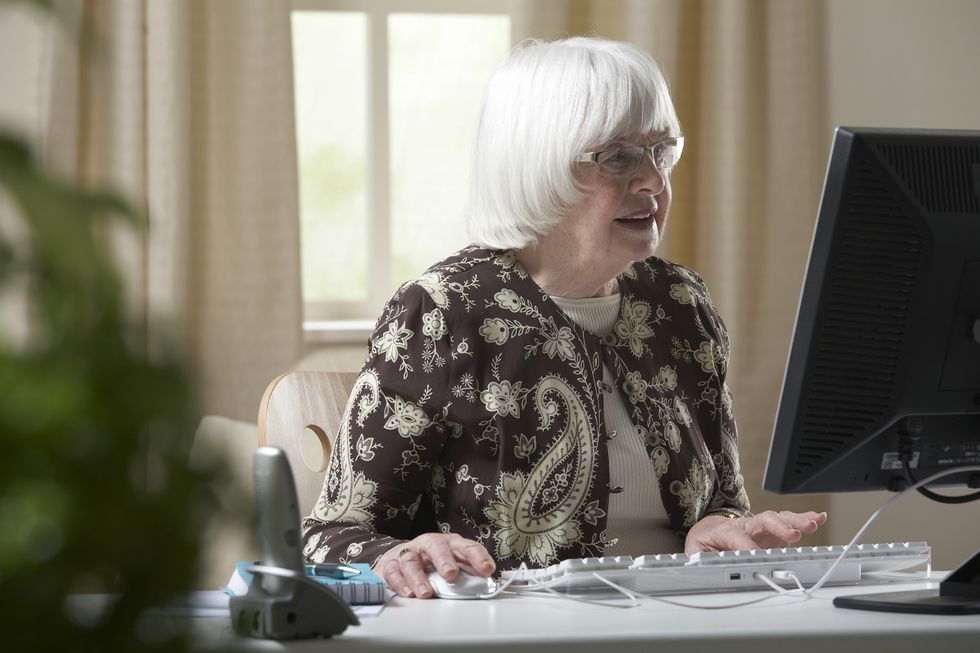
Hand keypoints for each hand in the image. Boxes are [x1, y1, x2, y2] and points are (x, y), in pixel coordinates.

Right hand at [373, 533, 495, 598]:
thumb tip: (486, 585)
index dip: (477, 556)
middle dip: (444, 560)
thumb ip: (468, 574)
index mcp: (450, 544)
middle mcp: (429, 545)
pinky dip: (400, 583)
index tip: (487, 569)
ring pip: (411, 561)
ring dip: (419, 577)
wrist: (402, 555)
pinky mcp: (391, 565)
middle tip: (451, 574)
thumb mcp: (454, 563)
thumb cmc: (433, 561)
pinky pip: (393, 572)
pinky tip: (408, 594)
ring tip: (426, 593)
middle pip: (436, 547)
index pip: (466, 546)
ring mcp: (409, 553)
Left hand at [684, 510, 827, 554]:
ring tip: (811, 524)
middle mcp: (747, 526)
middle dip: (779, 526)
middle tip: (793, 534)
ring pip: (779, 519)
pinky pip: (789, 523)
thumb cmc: (706, 540)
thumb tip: (704, 568)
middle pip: (764, 521)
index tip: (755, 554)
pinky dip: (805, 520)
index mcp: (726, 531)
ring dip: (796, 521)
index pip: (736, 537)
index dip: (745, 545)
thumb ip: (700, 559)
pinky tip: (818, 518)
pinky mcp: (773, 533)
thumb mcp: (696, 550)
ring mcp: (762, 528)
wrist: (710, 528)